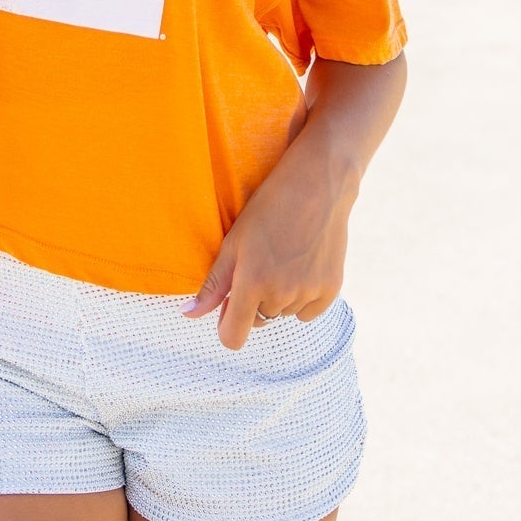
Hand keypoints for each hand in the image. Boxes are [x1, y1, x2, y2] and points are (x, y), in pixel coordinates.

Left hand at [182, 120, 352, 351]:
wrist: (317, 184)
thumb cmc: (268, 208)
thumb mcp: (233, 242)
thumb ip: (213, 284)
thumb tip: (188, 315)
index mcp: (251, 283)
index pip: (233, 337)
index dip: (227, 326)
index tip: (230, 307)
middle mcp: (280, 294)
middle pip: (259, 320)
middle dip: (255, 300)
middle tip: (261, 262)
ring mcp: (308, 293)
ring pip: (284, 313)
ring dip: (280, 296)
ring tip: (284, 256)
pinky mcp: (331, 289)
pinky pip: (308, 311)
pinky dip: (304, 296)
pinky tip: (302, 264)